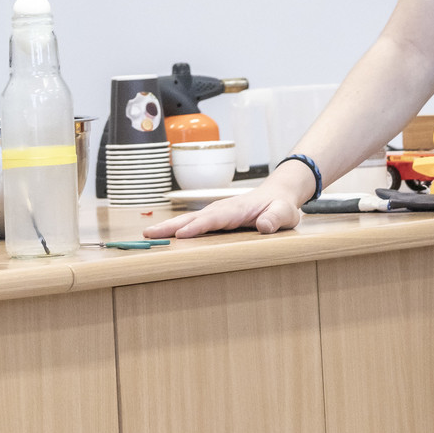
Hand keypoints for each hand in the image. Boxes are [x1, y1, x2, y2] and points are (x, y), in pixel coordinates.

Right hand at [143, 178, 304, 239]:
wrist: (277, 196)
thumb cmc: (281, 207)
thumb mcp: (285, 213)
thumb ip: (276, 218)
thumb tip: (264, 226)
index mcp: (236, 209)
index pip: (214, 218)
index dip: (197, 227)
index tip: (181, 235)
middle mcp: (221, 209)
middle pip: (192, 218)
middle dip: (171, 226)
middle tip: (149, 234)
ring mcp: (216, 213)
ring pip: (188, 220)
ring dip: (168, 227)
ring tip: (148, 235)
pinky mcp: (214, 219)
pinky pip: (193, 224)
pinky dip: (176, 229)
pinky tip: (164, 236)